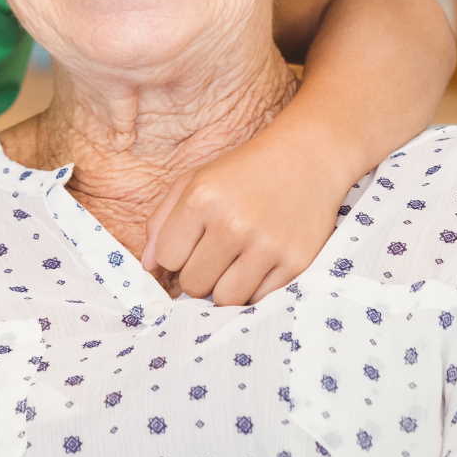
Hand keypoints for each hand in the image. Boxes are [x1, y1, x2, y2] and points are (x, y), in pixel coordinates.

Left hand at [142, 130, 350, 305]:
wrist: (307, 157)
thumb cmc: (243, 171)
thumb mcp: (194, 181)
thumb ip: (162, 222)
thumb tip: (149, 268)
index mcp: (202, 199)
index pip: (167, 259)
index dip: (175, 257)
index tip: (190, 246)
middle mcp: (233, 223)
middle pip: (194, 285)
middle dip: (199, 275)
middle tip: (215, 256)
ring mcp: (267, 245)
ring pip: (226, 299)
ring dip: (225, 287)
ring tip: (235, 264)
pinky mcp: (297, 262)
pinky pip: (261, 299)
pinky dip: (256, 289)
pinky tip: (261, 264)